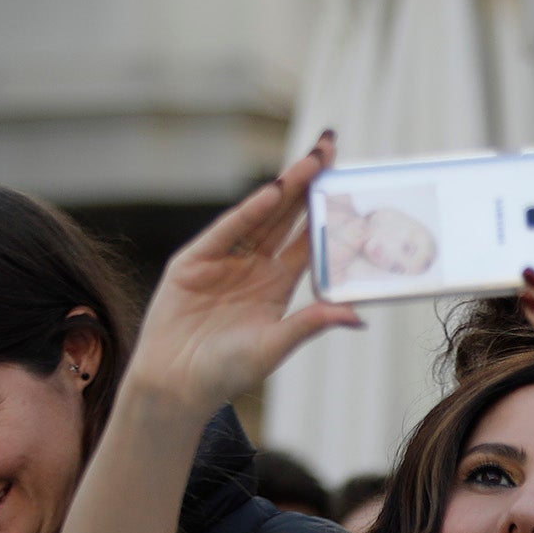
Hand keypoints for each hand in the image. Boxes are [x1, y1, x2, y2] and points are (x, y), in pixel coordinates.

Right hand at [122, 137, 362, 412]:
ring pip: (261, 216)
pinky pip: (227, 232)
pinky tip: (273, 193)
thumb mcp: (276, 346)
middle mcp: (253, 266)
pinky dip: (249, 213)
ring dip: (286, 187)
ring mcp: (222, 260)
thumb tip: (357, 315)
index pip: (308, 240)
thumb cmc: (226, 372)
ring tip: (312, 160)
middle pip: (287, 217)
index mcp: (276, 285)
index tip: (350, 184)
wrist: (176, 386)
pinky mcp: (193, 261)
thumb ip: (311, 323)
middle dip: (308, 183)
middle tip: (331, 146)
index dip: (327, 212)